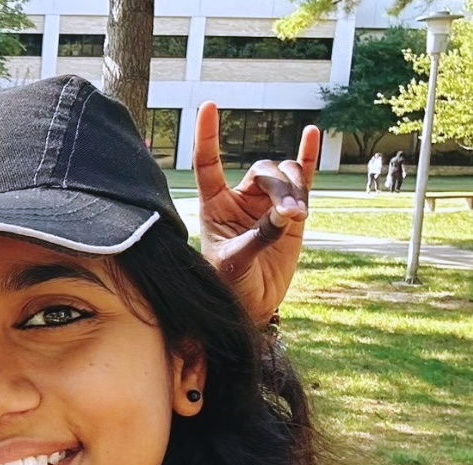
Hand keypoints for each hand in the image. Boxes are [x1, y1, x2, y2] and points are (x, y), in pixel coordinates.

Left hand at [194, 102, 317, 324]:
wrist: (251, 304)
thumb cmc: (230, 284)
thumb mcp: (236, 261)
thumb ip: (259, 236)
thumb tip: (287, 215)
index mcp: (214, 205)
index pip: (208, 163)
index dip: (207, 135)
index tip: (209, 105)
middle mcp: (240, 198)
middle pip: (263, 172)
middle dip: (280, 188)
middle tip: (290, 214)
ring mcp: (266, 203)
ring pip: (285, 178)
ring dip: (296, 190)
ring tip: (298, 215)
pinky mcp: (291, 213)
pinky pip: (302, 178)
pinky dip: (306, 157)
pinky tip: (312, 133)